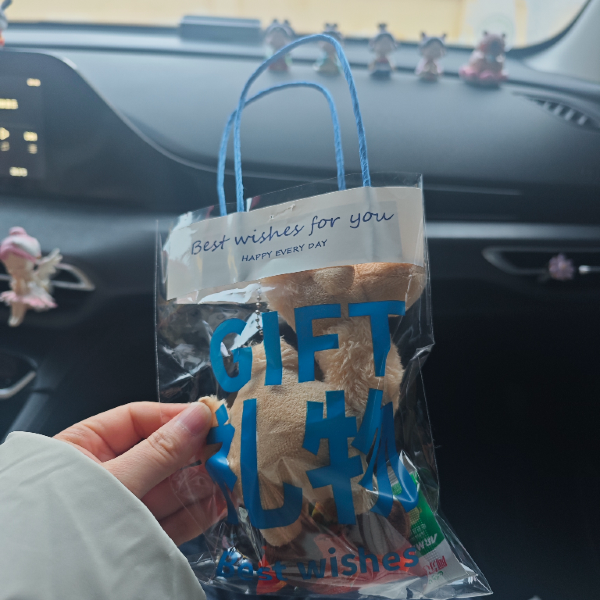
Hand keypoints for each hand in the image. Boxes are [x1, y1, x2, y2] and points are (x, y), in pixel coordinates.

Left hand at [55, 402, 225, 545]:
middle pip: (160, 454)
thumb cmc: (65, 522)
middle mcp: (107, 475)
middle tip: (228, 448)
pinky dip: (197, 511)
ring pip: (169, 487)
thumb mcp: (116, 480)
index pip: (137, 419)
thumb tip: (200, 415)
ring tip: (231, 476)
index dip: (175, 416)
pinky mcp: (139, 537)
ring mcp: (124, 508)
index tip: (210, 417)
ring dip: (202, 482)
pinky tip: (220, 502)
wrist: (42, 592)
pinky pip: (172, 519)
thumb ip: (161, 450)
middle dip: (195, 453)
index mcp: (86, 448)